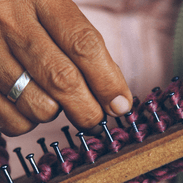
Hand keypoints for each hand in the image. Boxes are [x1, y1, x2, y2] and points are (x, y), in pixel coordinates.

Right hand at [0, 0, 131, 135]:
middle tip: (96, 118)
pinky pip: (14, 121)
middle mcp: (12, 23)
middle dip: (88, 111)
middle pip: (63, 81)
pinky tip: (30, 104)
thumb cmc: (32, 16)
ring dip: (54, 112)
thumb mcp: (60, 16)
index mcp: (43, 0)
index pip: (85, 46)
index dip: (108, 83)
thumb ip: (87, 51)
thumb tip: (115, 98)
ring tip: (52, 99)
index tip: (121, 106)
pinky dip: (29, 121)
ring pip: (39, 107)